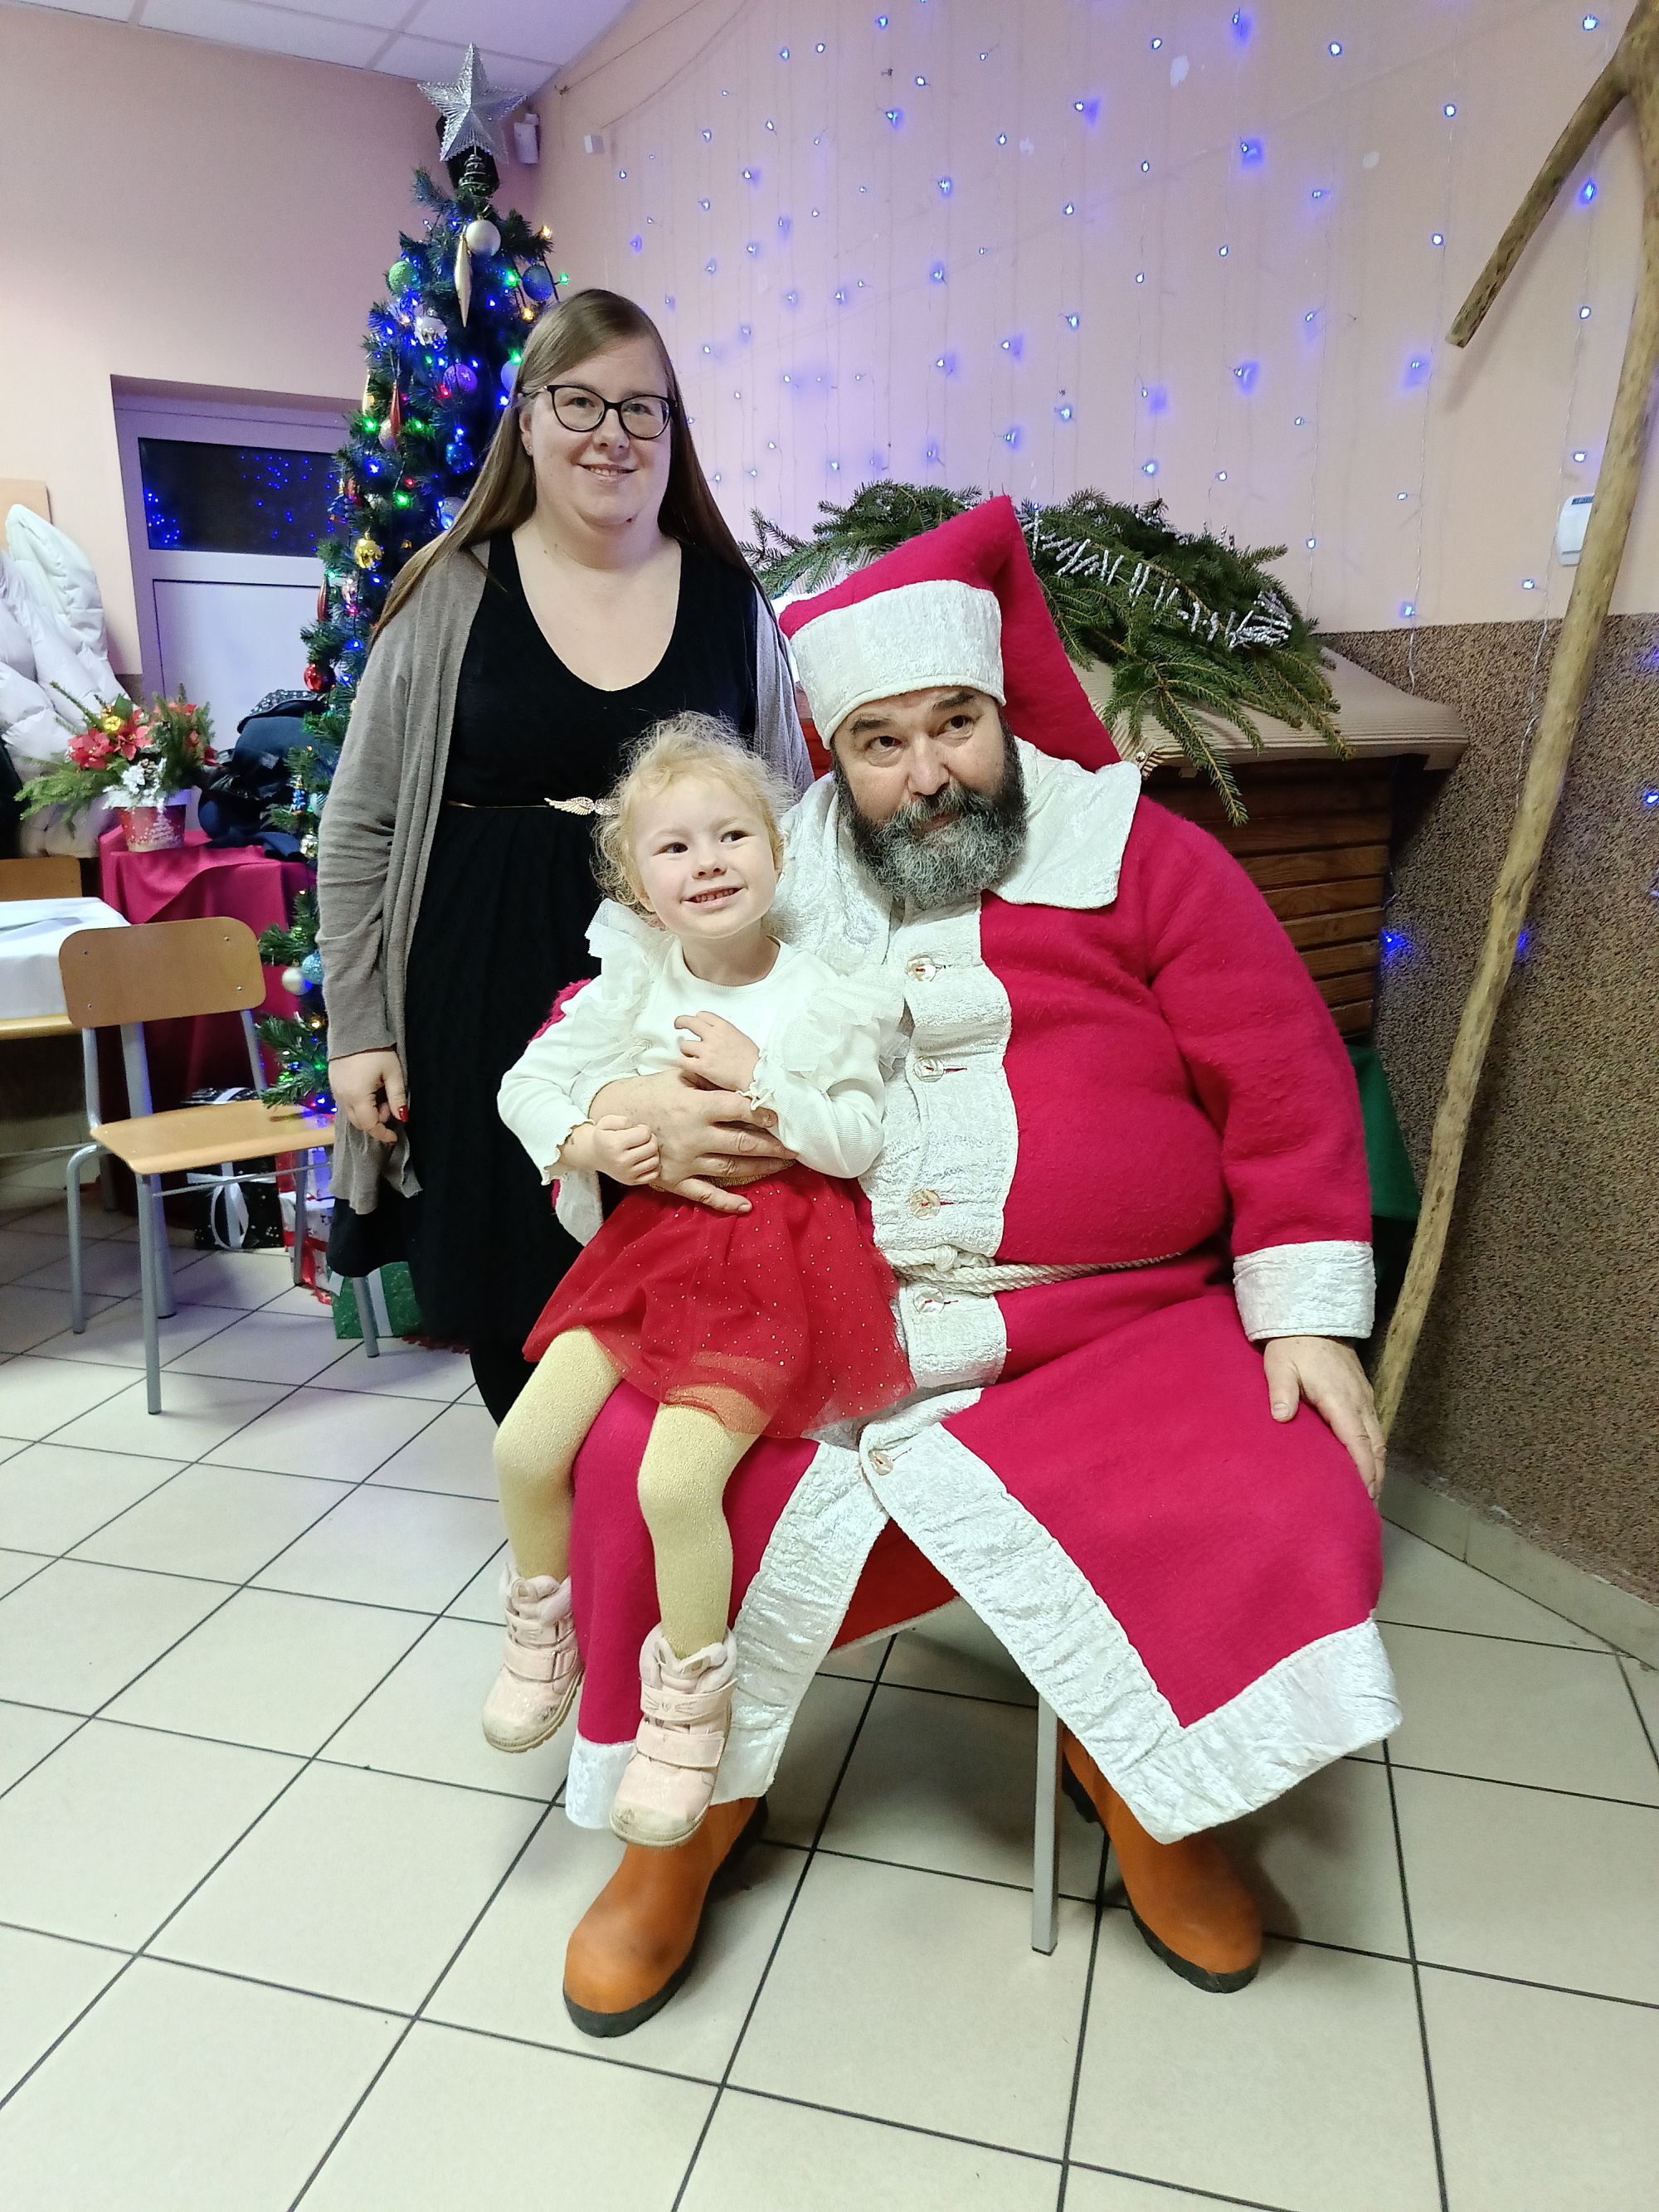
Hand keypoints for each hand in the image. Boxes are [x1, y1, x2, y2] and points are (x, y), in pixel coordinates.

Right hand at [329, 1049, 405, 1146]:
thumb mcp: (393, 1073)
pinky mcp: (333, 1085)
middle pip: (359, 1123)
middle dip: (376, 1121)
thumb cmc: (377, 1051)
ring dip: (367, 1113)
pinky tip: (369, 1092)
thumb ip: (397, 1098)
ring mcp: (335, 1091)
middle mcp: (343, 1098)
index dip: (383, 1134)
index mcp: (357, 1097)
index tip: (395, 1137)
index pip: (369, 1125)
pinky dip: (358, 1106)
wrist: (353, 1029)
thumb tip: (402, 1118)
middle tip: (389, 1105)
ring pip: (351, 1115)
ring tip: (380, 1095)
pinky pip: (345, 1104)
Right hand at [587, 1115, 660, 1185]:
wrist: (595, 1156)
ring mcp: (627, 1174)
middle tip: (641, 1139)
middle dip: (650, 1139)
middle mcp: (621, 1161)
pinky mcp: (632, 1182)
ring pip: (655, 1161)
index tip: (636, 1130)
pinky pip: (654, 1174)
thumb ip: (622, 1120)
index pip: (645, 1134)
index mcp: (615, 1144)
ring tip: (642, 1149)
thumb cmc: (604, 1136)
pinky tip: (644, 1160)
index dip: (643, 1129)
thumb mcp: (607, 1121)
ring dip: (652, 1153)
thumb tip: (636, 1127)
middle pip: (652, 1147)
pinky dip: (653, 1166)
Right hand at [588, 1071, 794, 1214]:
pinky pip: (705, 1195)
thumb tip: (741, 1074)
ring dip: (761, 1168)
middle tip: (796, 1146)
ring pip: (732, 1169)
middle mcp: (693, 1137)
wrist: (610, 1123)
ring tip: (783, 1165)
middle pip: (744, 1143)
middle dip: (774, 1145)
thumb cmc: (648, 1094)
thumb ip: (707, 1077)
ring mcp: (685, 1162)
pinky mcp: (675, 1180)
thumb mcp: (676, 1077)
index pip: (740, 1108)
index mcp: (695, 1107)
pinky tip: (747, 1206)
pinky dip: (727, 1203)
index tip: (785, 1114)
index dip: (766, 1111)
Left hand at [674, 1010, 759, 1092]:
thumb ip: (727, 1034)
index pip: (703, 1015)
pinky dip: (683, 1063)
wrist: (755, 1076)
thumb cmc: (752, 1060)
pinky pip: (683, 1061)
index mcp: (724, 1027)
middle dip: (680, 1022)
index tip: (695, 1023)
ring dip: (685, 1050)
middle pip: (689, 1022)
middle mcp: (713, 1036)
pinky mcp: (702, 1066)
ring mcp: (706, 1051)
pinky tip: (687, 1065)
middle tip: (678, 1026)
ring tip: (690, 1055)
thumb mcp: (741, 1038)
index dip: (697, 1019)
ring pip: (684, 1044)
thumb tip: (719, 1036)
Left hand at [1263, 1335, 1386, 1500]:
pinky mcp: (1362, 1395)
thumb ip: (1281, 1392)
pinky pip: (1373, 1429)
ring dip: (1377, 1466)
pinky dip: (1374, 1451)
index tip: (1366, 1495)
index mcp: (1340, 1399)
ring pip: (1378, 1439)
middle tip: (1369, 1507)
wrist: (1312, 1318)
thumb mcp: (1279, 1366)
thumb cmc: (1292, 1346)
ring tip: (1371, 1494)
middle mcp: (1359, 1402)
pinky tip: (1367, 1465)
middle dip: (1375, 1476)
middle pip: (1375, 1446)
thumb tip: (1281, 1417)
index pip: (1357, 1442)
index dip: (1363, 1470)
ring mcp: (1364, 1398)